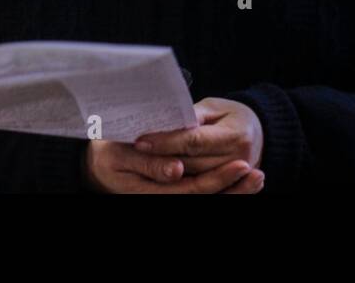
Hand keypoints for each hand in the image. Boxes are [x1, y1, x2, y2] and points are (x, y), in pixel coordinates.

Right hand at [81, 137, 255, 193]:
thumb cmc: (106, 155)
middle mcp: (161, 197)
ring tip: (258, 178)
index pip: (189, 187)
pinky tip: (243, 182)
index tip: (238, 163)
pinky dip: (223, 190)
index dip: (215, 178)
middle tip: (256, 171)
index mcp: (148, 191)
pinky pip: (199, 194)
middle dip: (231, 186)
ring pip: (205, 199)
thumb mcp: (119, 156)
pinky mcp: (172, 192)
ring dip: (233, 191)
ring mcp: (167, 196)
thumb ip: (149, 164)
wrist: (96, 165)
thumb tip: (177, 171)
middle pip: (202, 195)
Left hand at [133, 98, 265, 193]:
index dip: (166, 141)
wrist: (259, 132)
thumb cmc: (234, 114)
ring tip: (141, 159)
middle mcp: (237, 159)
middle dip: (161, 156)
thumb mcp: (216, 107)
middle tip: (135, 149)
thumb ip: (194, 115)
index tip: (142, 140)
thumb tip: (168, 120)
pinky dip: (179, 179)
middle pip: (190, 163)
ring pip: (191, 177)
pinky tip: (161, 172)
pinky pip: (199, 185)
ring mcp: (233, 175)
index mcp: (235, 135)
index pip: (194, 141)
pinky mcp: (228, 185)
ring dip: (165, 169)